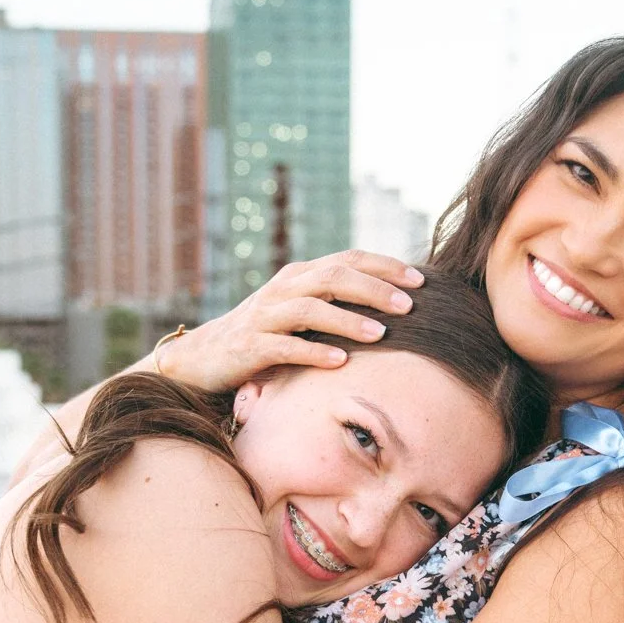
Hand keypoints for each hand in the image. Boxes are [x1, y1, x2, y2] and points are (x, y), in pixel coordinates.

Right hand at [159, 252, 425, 390]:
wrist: (203, 357)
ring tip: (381, 334)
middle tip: (410, 306)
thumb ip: (335, 303)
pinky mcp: (249, 347)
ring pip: (310, 309)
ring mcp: (264, 316)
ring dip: (347, 320)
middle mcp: (283, 288)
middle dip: (374, 289)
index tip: (421, 281)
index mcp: (300, 276)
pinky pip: (284, 347)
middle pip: (333, 277)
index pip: (348, 259)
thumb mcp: (300, 313)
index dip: (385, 266)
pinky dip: (313, 352)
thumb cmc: (264, 336)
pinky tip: (340, 362)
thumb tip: (391, 305)